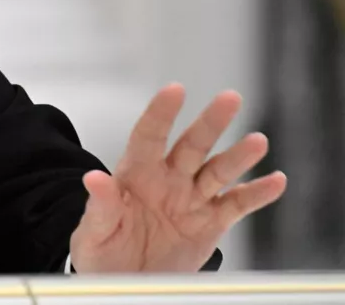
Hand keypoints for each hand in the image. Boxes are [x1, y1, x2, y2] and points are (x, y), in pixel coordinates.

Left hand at [70, 84, 286, 272]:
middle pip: (192, 145)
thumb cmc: (102, 250)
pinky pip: (236, 205)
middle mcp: (167, 179)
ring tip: (258, 141)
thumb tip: (95, 179)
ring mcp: (190, 199)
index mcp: (135, 174)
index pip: (148, 136)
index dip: (161, 113)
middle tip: (230, 98)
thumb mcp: (93, 231)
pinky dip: (257, 194)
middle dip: (210, 123)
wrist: (123, 280)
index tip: (175, 90)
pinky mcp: (210, 222)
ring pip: (218, 171)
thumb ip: (100, 206)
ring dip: (238, 156)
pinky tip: (276, 180)